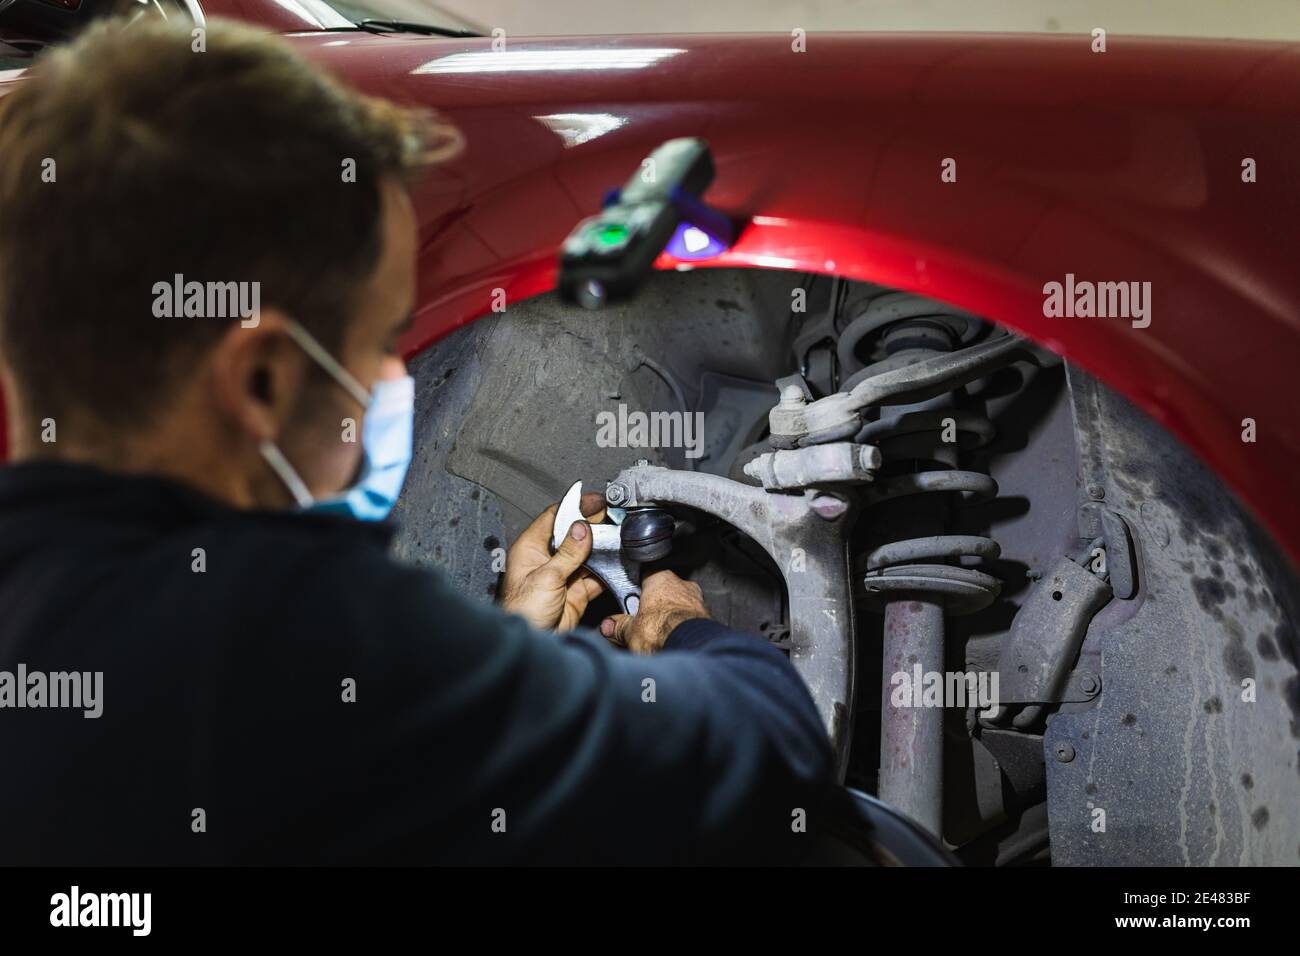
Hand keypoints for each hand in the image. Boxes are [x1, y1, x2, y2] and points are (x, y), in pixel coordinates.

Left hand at [499, 493, 606, 631]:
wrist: (532, 646)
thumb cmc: (522, 613)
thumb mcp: (546, 577)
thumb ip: (568, 553)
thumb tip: (581, 529)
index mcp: (530, 549)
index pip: (554, 518)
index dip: (575, 507)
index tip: (595, 501)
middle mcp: (546, 560)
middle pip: (573, 536)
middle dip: (594, 527)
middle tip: (613, 517)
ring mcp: (562, 577)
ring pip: (586, 556)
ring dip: (602, 549)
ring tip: (619, 538)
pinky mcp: (574, 594)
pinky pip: (594, 578)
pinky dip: (607, 572)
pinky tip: (617, 564)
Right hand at [600, 569, 709, 653]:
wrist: (691, 648)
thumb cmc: (663, 631)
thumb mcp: (630, 631)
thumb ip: (619, 627)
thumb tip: (608, 626)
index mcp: (660, 578)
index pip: (644, 575)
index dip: (636, 590)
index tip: (630, 602)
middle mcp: (681, 584)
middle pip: (663, 592)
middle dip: (655, 606)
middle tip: (643, 623)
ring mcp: (697, 600)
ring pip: (680, 605)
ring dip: (672, 617)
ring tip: (660, 635)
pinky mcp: (708, 617)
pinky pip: (692, 619)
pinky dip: (685, 628)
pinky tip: (676, 640)